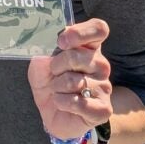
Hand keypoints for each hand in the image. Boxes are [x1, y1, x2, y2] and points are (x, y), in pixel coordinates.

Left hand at [27, 18, 112, 139]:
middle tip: (53, 73)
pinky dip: (62, 102)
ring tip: (56, 90)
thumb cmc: (51, 85)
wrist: (54, 114)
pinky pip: (78, 102)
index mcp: (89, 47)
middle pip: (79, 55)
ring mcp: (104, 86)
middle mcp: (100, 64)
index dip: (80, 32)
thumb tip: (44, 58)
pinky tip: (61, 102)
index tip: (61, 41)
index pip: (99, 28)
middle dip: (56, 65)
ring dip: (56, 87)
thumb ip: (42, 57)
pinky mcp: (103, 108)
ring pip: (74, 81)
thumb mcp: (40, 67)